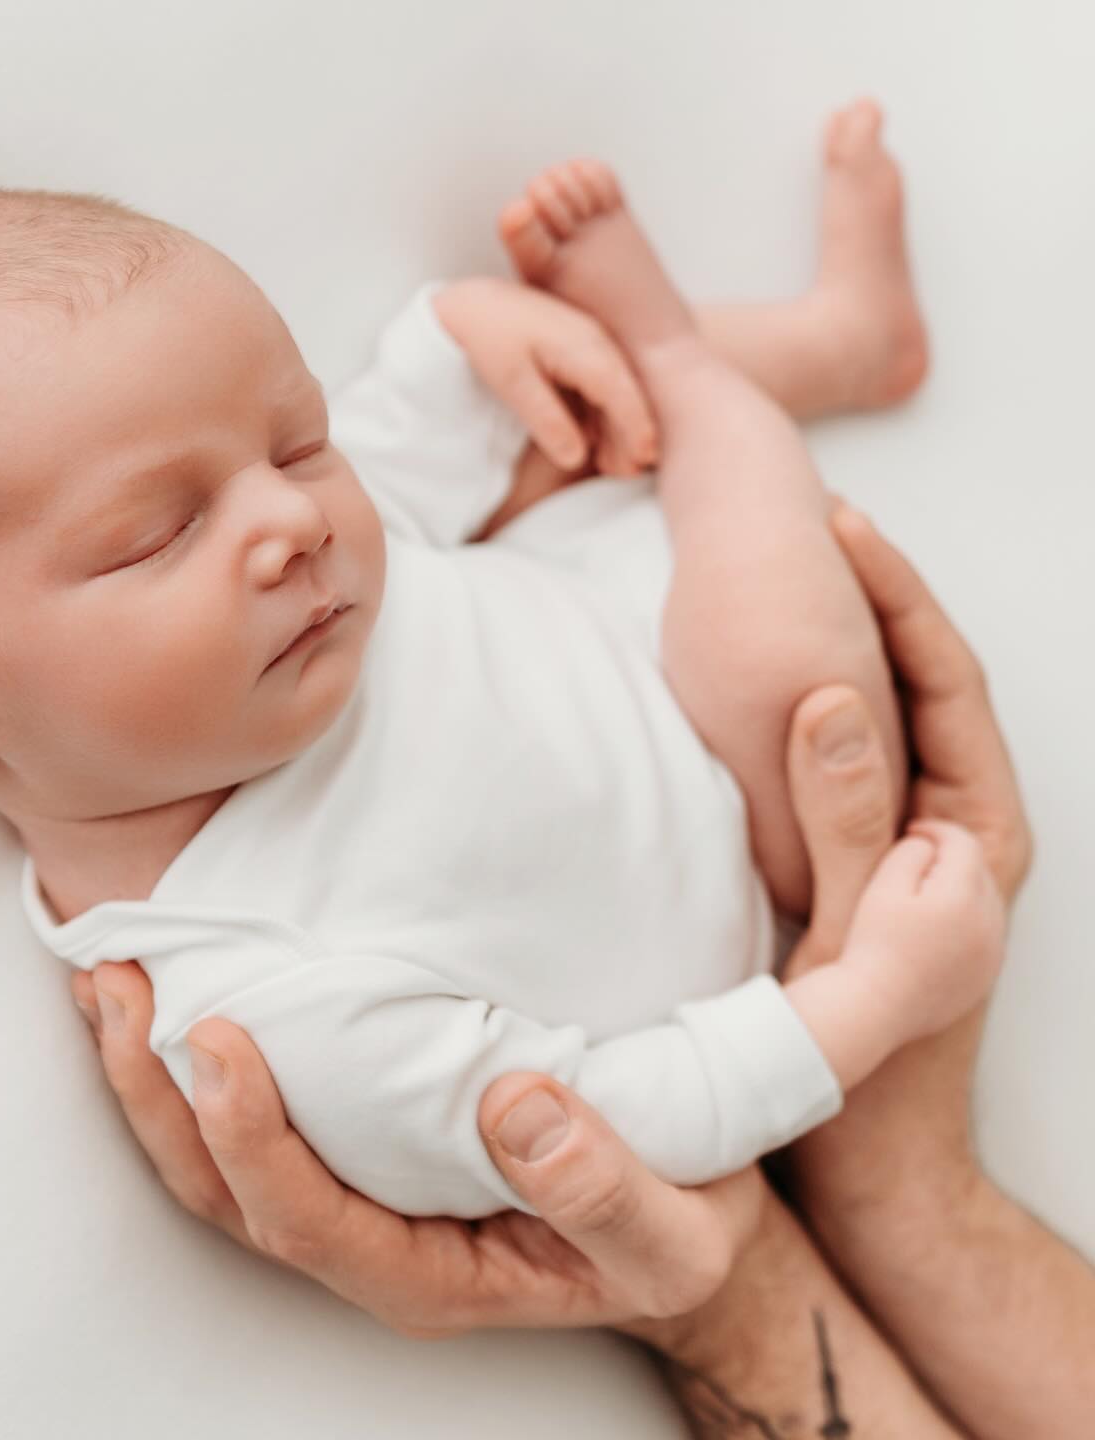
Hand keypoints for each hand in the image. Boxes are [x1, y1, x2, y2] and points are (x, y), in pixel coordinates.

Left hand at [71, 959, 757, 1338]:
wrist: (673, 1229)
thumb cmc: (668, 1233)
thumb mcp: (673, 1234)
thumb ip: (604, 1189)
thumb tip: (516, 1110)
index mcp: (428, 1276)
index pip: (305, 1222)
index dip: (248, 1139)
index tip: (218, 1042)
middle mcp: (370, 1241)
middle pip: (224, 1191)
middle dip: (158, 1095)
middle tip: (119, 988)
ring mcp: (356, 1195)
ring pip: (216, 1158)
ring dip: (154, 1074)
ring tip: (111, 982)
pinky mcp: (358, 1146)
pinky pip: (256, 1115)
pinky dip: (198, 1059)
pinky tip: (173, 994)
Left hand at [432, 275, 657, 476]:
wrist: (470, 299)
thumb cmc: (488, 336)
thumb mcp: (512, 382)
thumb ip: (546, 420)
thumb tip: (576, 459)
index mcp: (585, 349)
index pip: (622, 394)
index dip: (636, 427)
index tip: (645, 457)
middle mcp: (595, 342)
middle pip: (626, 393)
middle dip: (632, 433)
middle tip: (627, 473)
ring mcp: (587, 342)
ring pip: (616, 389)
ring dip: (618, 426)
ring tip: (614, 466)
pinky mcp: (575, 347)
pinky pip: (599, 383)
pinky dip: (601, 412)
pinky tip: (592, 440)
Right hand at [779, 502, 1033, 1212]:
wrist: (862, 1165)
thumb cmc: (864, 1065)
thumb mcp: (854, 934)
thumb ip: (849, 818)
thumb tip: (836, 693)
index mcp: (981, 832)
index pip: (945, 682)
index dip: (896, 597)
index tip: (842, 527)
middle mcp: (954, 824)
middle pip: (919, 681)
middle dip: (872, 595)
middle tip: (814, 518)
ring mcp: (907, 840)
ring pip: (879, 715)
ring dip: (840, 636)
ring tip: (789, 564)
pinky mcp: (860, 856)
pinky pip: (838, 756)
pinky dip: (804, 698)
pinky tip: (758, 666)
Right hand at [839, 819, 1005, 1043]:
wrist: (874, 1009)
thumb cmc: (871, 947)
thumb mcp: (882, 886)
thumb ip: (911, 852)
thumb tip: (929, 844)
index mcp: (964, 896)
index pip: (963, 842)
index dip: (936, 830)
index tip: (911, 832)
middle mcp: (989, 924)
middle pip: (979, 871)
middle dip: (951, 858)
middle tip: (914, 858)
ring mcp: (992, 953)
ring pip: (986, 902)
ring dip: (961, 889)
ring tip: (922, 894)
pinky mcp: (986, 976)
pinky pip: (985, 933)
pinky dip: (966, 921)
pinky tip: (932, 928)